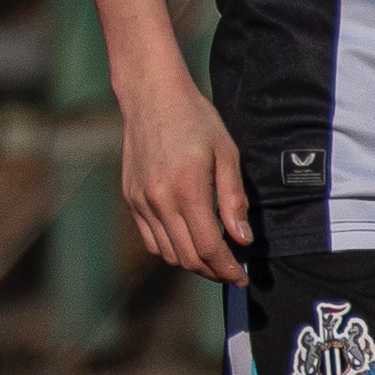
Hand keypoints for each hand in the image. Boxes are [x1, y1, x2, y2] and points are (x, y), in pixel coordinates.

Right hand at [117, 72, 252, 283]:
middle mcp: (160, 200)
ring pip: (167, 253)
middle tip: (232, 270)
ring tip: (212, 257)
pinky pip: (150, 239)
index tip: (242, 278)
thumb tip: (242, 239)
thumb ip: (233, 199)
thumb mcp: (226, 153)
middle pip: (187, 257)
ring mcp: (142, 201)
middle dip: (213, 271)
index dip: (227, 269)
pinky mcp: (131, 198)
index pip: (208, 247)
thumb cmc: (195, 120)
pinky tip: (187, 239)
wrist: (151, 96)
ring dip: (191, 262)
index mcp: (187, 188)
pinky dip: (170, 249)